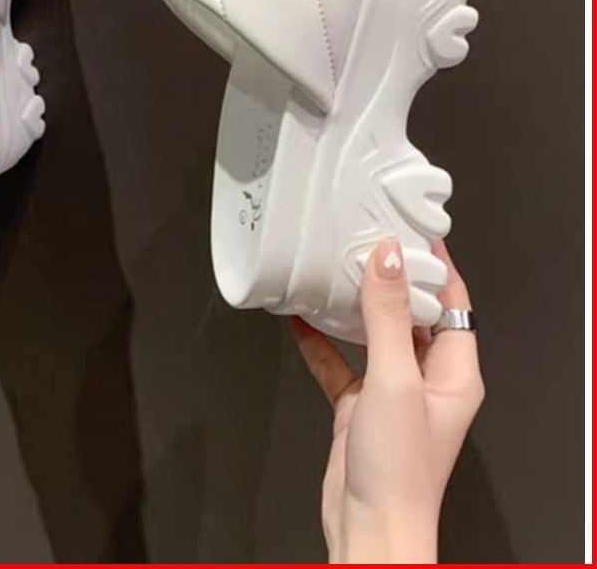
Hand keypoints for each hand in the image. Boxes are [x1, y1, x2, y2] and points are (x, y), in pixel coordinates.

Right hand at [290, 238, 484, 563]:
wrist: (367, 527)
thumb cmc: (397, 467)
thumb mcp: (395, 379)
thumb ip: (389, 316)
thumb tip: (387, 257)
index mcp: (455, 371)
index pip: (451, 300)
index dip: (434, 263)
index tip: (412, 227)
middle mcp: (428, 378)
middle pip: (413, 313)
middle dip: (391, 277)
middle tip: (366, 238)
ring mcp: (392, 392)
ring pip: (375, 334)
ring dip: (354, 305)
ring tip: (334, 268)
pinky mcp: (360, 406)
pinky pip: (341, 362)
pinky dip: (321, 341)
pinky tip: (299, 320)